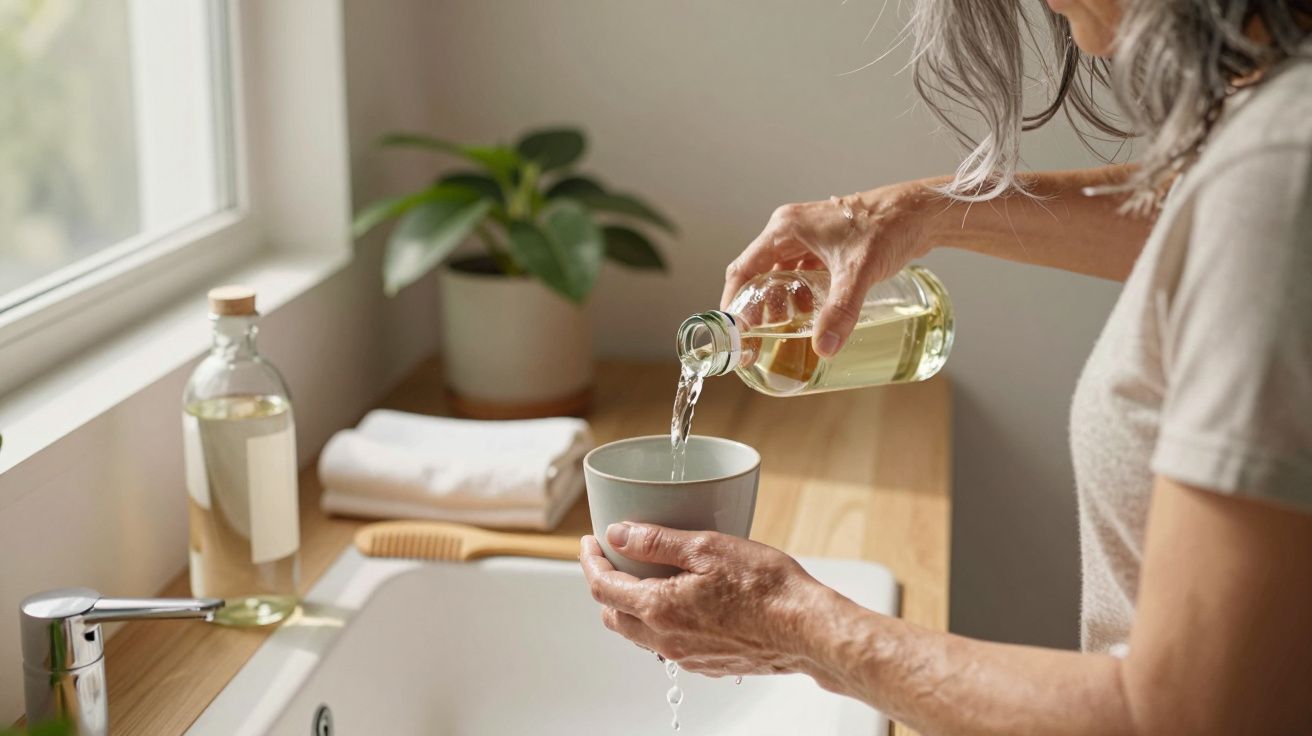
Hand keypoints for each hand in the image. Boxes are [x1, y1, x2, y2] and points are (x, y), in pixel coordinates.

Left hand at [579, 523, 827, 676]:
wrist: (806, 629)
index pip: (603, 588)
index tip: (590, 542)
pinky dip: (659, 620)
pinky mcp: (707, 663)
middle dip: (605, 586)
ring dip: (630, 605)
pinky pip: (668, 643)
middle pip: (614, 616)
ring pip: (639, 633)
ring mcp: (686, 655)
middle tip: (611, 558)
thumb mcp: (708, 548)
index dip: (590, 562)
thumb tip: (618, 534)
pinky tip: (680, 600)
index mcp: (659, 609)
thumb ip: (656, 541)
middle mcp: (666, 640)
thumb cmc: (766, 587)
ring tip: (643, 576)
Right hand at [722, 182, 933, 356]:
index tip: (733, 329)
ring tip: (784, 330)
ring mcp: (809, 238)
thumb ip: (840, 311)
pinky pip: (801, 273)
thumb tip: (824, 348)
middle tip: (759, 337)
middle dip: (757, 307)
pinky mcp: (826, 246)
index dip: (733, 301)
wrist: (920, 213)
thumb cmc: (888, 226)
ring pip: (780, 275)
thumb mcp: (858, 272)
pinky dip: (799, 295)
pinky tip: (808, 315)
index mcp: (786, 228)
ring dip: (779, 302)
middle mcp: (791, 231)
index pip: (743, 268)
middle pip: (759, 274)